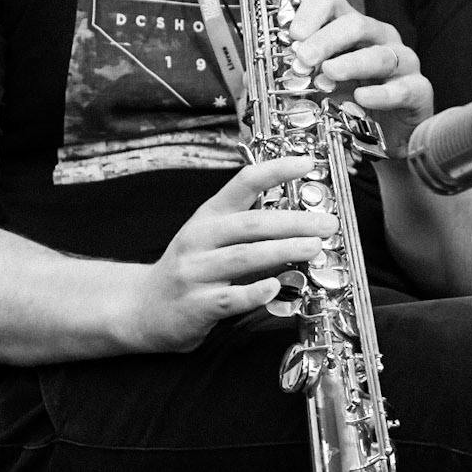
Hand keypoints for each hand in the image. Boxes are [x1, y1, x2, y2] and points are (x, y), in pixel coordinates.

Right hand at [133, 157, 338, 351]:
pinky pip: (230, 298)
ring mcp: (196, 272)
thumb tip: (302, 218)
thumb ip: (248, 224)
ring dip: (283, 251)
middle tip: (327, 223)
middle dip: (294, 222)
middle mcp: (200, 238)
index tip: (307, 163)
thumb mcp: (211, 235)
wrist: (145, 308)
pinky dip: (254, 292)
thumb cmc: (191, 268)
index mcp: (209, 216)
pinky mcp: (197, 305)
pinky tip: (275, 287)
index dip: (276, 170)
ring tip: (314, 247)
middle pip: (252, 224)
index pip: (243, 183)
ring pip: (244, 257)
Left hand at [288, 0, 432, 159]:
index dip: (311, 11)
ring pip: (379, 55)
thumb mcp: (322, 82)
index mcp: (352, 29)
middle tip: (303, 58)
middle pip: (356, 23)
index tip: (293, 35)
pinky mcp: (418, 91)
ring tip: (329, 74)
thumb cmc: (353, 102)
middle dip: (326, 40)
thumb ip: (303, 71)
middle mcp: (379, 38)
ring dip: (351, 63)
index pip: (332, 0)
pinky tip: (362, 99)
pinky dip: (381, 94)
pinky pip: (403, 89)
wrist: (387, 138)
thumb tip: (277, 67)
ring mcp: (402, 62)